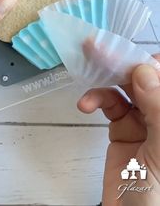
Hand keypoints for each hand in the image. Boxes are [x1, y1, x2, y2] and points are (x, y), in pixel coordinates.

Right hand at [78, 56, 159, 205]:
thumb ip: (157, 108)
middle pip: (143, 76)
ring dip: (105, 78)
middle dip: (121, 61)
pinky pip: (109, 103)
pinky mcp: (122, 127)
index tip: (128, 52)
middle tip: (96, 48)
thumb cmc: (157, 193)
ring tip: (88, 72)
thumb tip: (144, 70)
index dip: (150, 61)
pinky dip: (96, 98)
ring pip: (124, 85)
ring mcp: (143, 118)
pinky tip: (87, 103)